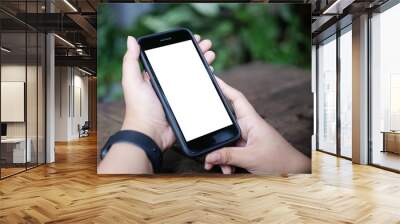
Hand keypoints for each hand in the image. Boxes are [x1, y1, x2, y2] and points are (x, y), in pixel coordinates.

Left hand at [98, 35, 215, 173]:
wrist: (150, 133)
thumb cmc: (139, 108)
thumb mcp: (132, 81)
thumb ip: (131, 61)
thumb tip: (131, 39)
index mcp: (155, 77)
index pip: (171, 57)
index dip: (182, 47)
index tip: (193, 38)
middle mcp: (167, 85)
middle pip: (186, 64)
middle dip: (197, 52)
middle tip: (207, 45)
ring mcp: (178, 95)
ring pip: (194, 76)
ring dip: (203, 64)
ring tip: (211, 55)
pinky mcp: (186, 106)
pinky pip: (199, 92)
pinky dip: (206, 83)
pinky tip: (211, 75)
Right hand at [204, 78, 310, 174]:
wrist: (293, 172)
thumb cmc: (280, 160)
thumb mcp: (250, 158)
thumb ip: (228, 156)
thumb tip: (209, 156)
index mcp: (252, 121)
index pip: (236, 98)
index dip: (224, 87)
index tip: (212, 79)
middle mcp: (248, 127)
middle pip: (225, 123)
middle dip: (214, 135)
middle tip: (204, 142)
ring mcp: (247, 138)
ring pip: (226, 140)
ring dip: (219, 153)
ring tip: (215, 164)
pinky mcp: (247, 148)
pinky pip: (230, 150)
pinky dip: (225, 160)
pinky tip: (225, 168)